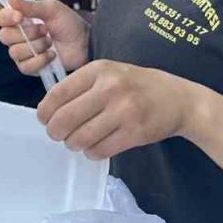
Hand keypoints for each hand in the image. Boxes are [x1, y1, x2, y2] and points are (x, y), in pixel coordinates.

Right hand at [0, 0, 90, 74]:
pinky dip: (39, 60)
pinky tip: (51, 54)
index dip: (7, 18)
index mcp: (20, 20)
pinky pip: (24, 66)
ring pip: (15, 52)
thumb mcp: (51, 9)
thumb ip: (30, 5)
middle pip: (5, 36)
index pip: (1, 18)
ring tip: (50, 42)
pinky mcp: (30, 68)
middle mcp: (17, 36)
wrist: (85, 43)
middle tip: (45, 30)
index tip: (20, 17)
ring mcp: (22, 53)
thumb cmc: (69, 24)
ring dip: (36, 46)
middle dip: (27, 33)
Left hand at [36, 60, 200, 160]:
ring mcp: (124, 111)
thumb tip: (48, 110)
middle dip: (55, 132)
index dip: (45, 112)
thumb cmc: (136, 85)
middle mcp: (110, 88)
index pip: (58, 93)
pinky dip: (92, 152)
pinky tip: (95, 146)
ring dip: (73, 144)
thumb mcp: (108, 73)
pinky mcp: (135, 133)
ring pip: (80, 138)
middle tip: (58, 135)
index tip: (44, 119)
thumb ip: (80, 86)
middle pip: (65, 119)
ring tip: (77, 141)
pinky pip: (99, 150)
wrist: (179, 99)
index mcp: (99, 70)